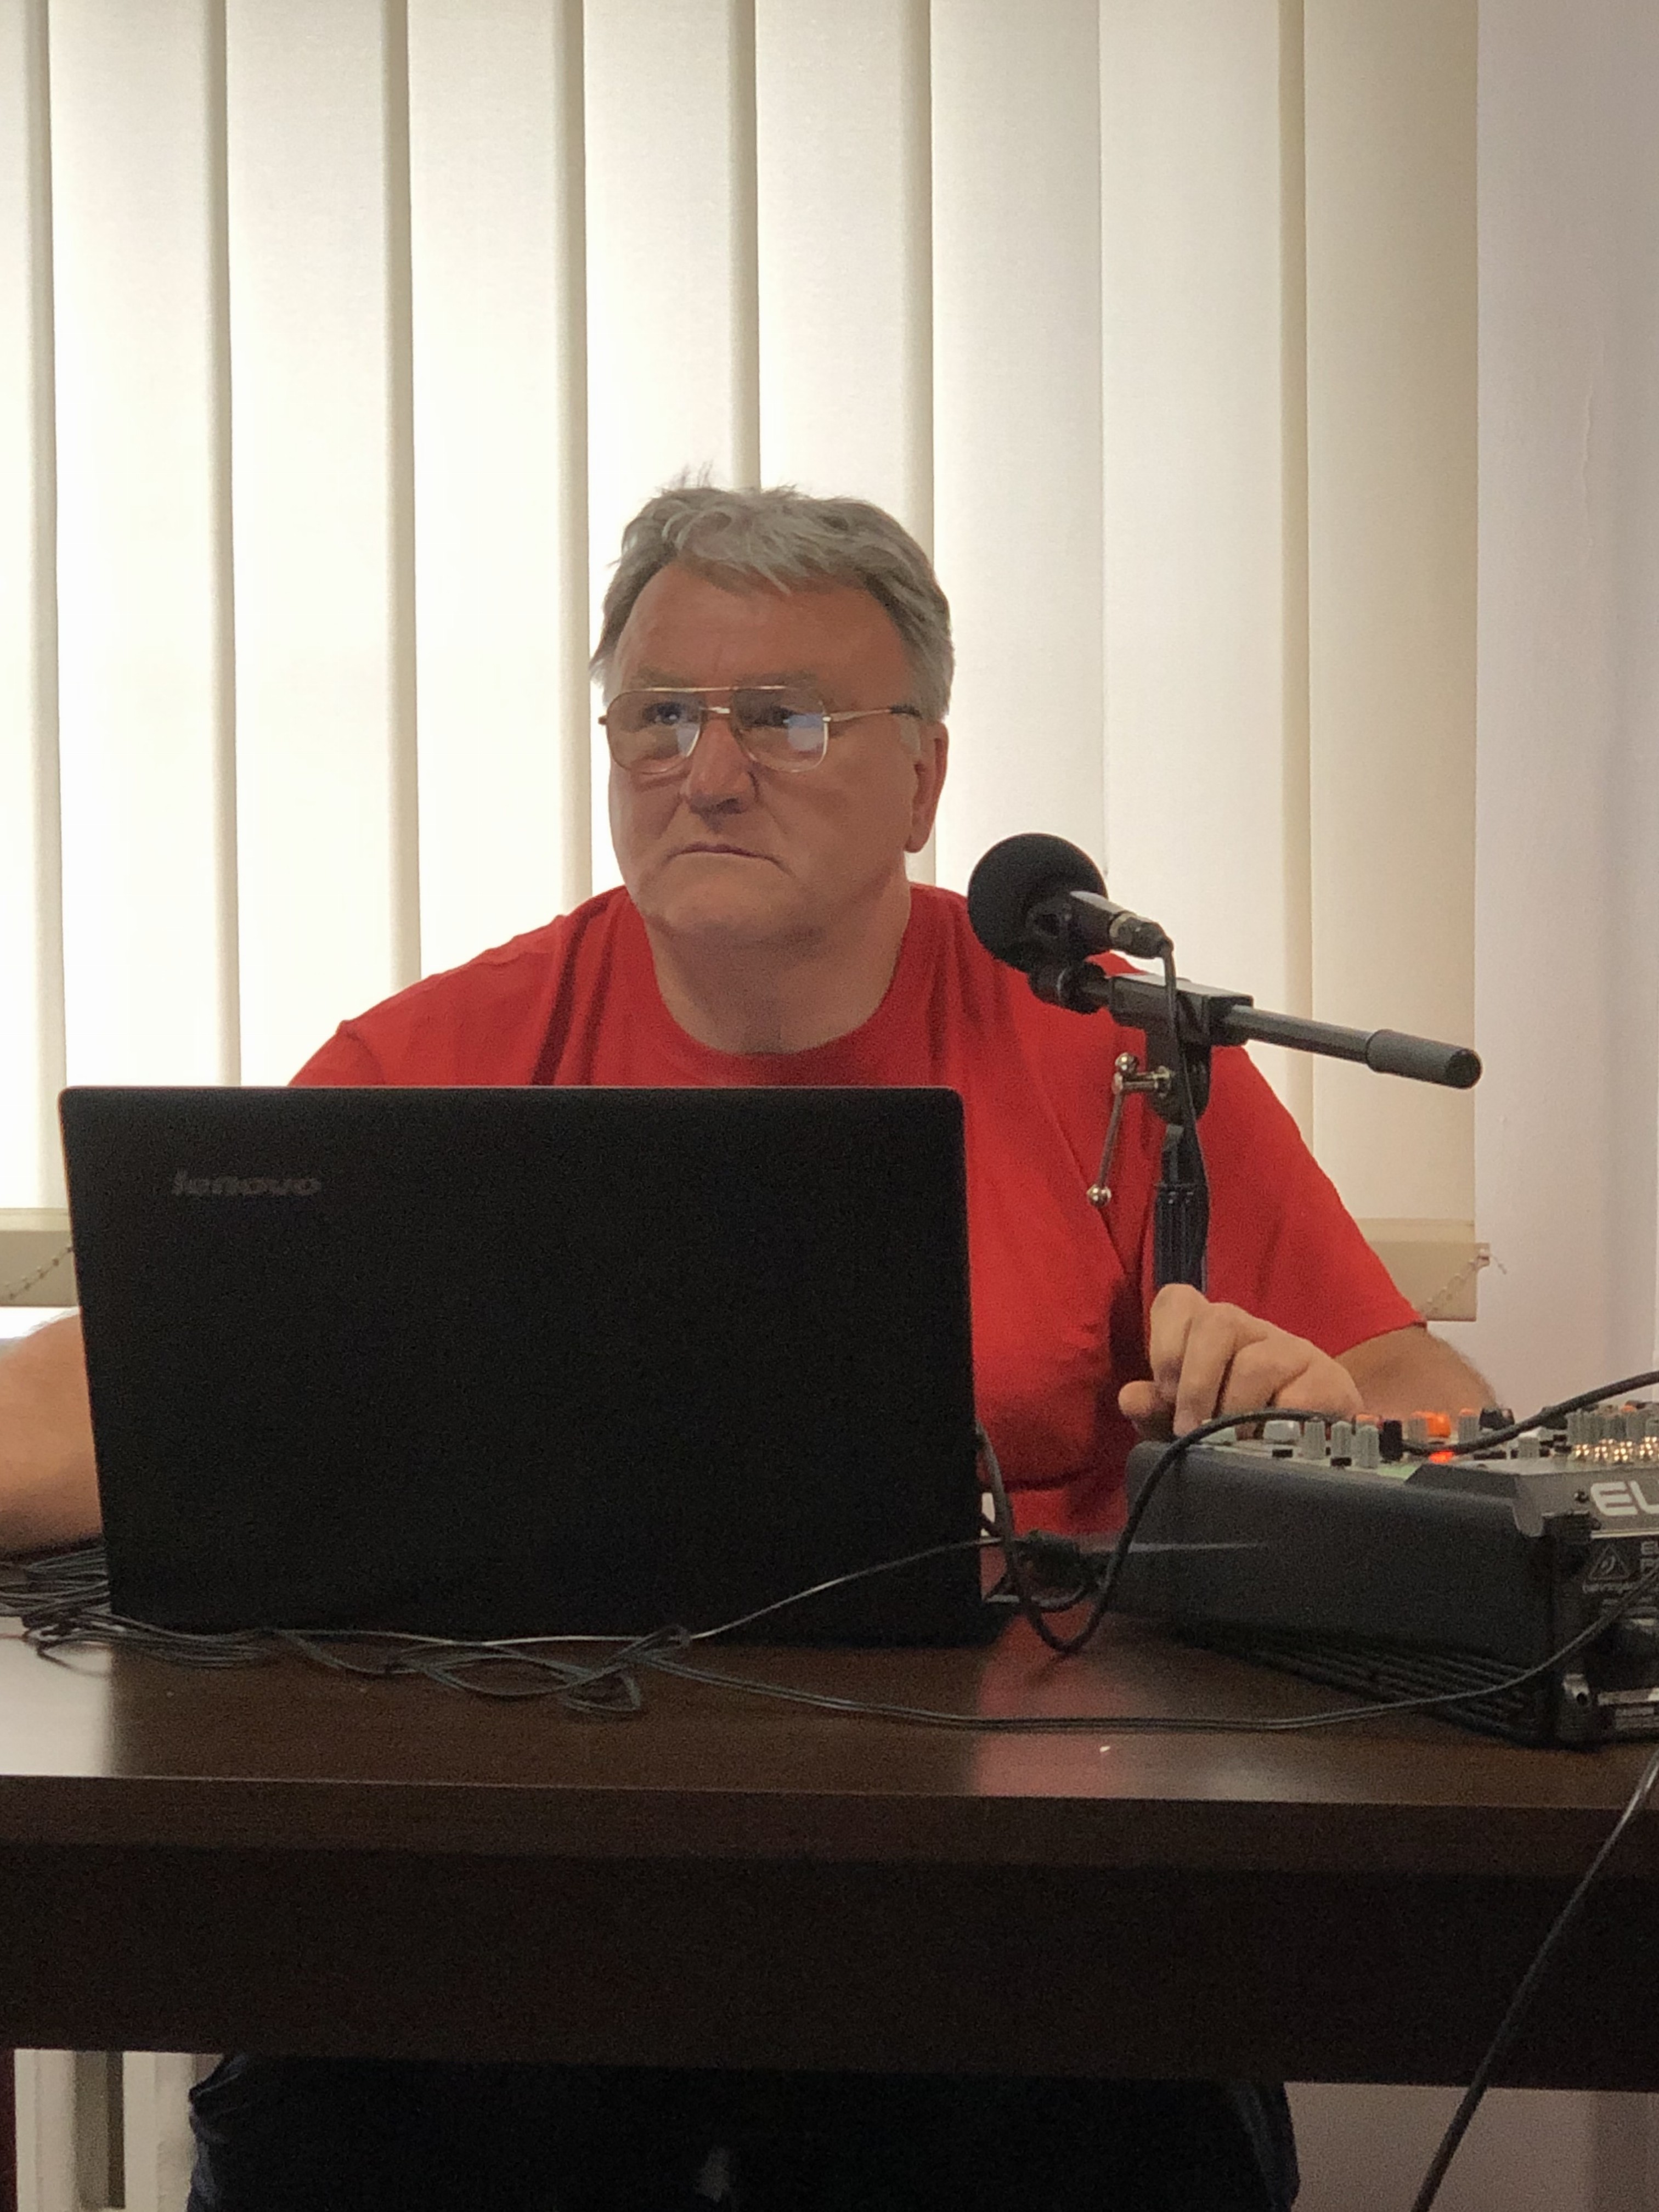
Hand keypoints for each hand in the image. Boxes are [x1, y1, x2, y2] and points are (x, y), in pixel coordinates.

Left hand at [1117, 1284, 1363, 1438]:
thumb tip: (1130, 1397)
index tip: (1163, 1392)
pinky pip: (1297, 1394)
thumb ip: (1156, 1410)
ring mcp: (1293, 1350)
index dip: (1164, 1341)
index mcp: (1209, 1333)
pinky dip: (1276, 1424)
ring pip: (1256, 1361)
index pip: (1178, 1301)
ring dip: (1234, 1410)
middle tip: (1189, 1427)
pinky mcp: (1328, 1379)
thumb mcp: (1189, 1422)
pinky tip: (1272, 1443)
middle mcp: (1252, 1329)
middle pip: (1217, 1321)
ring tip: (1231, 1444)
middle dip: (1195, 1381)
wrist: (1314, 1452)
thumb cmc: (1238, 1430)